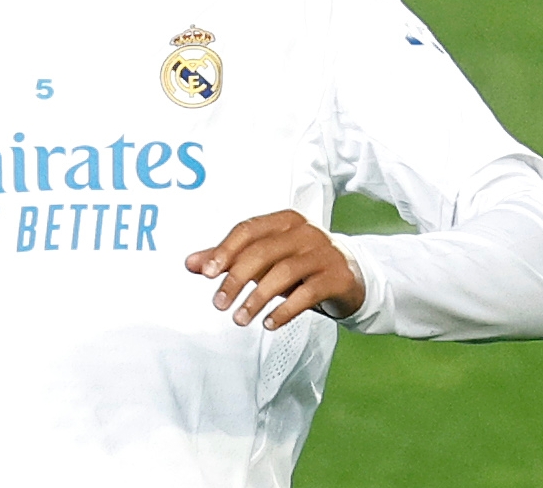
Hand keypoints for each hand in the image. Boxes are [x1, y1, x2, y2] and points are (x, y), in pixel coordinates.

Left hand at [185, 209, 364, 330]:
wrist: (351, 277)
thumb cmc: (300, 265)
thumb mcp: (265, 258)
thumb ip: (229, 258)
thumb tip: (191, 264)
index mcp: (284, 220)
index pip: (248, 230)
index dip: (224, 251)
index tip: (206, 274)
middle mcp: (305, 231)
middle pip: (262, 252)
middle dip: (236, 280)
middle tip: (219, 304)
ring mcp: (323, 253)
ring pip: (284, 272)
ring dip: (257, 298)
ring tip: (239, 319)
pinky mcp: (337, 277)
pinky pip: (308, 293)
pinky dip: (285, 310)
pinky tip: (269, 323)